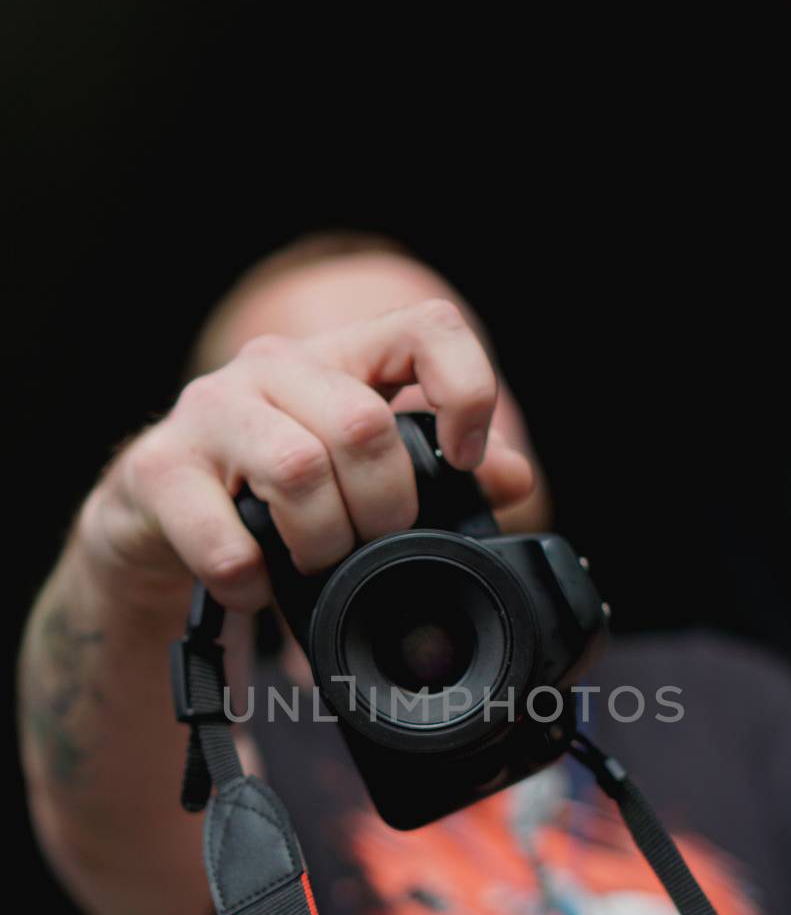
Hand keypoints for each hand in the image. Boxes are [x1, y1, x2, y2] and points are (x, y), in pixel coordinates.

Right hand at [80, 299, 533, 608]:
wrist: (153, 522)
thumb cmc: (269, 496)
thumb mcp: (357, 478)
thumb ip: (438, 473)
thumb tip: (513, 477)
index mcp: (339, 360)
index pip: (425, 328)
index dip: (463, 389)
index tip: (462, 459)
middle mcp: (273, 368)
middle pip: (362, 423)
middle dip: (385, 508)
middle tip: (373, 546)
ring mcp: (209, 411)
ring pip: (297, 468)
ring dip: (322, 542)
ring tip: (314, 566)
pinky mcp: (159, 469)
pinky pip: (226, 539)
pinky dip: (253, 581)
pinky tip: (254, 587)